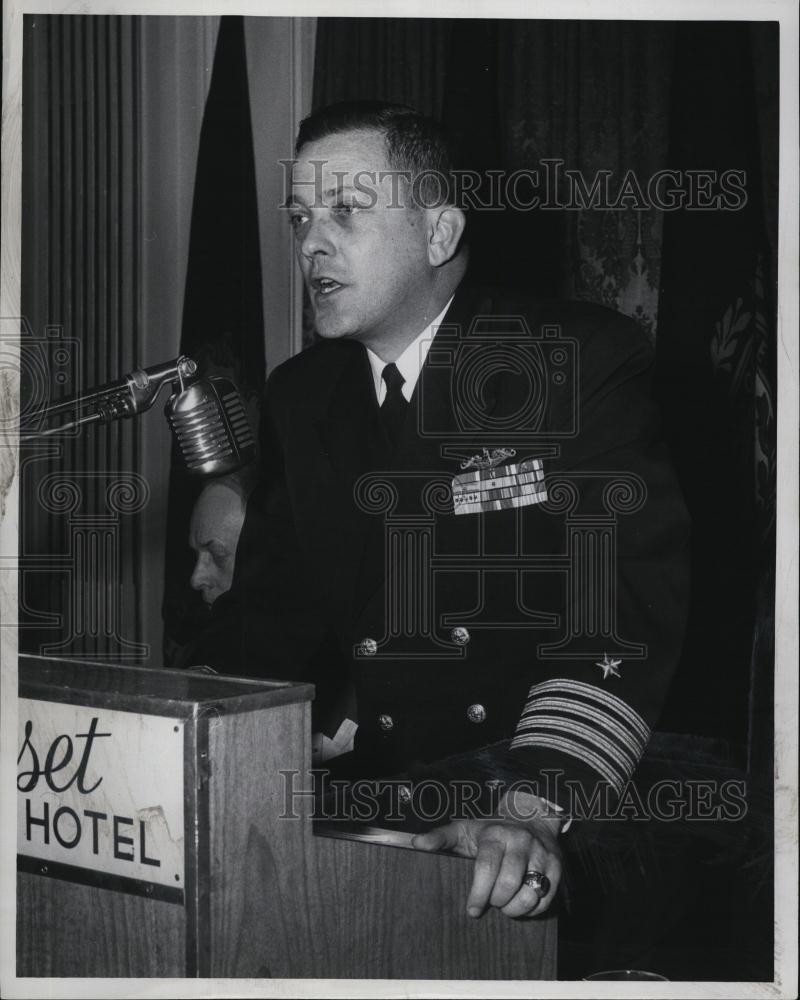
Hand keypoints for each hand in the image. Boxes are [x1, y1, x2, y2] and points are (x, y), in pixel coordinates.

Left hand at [411, 792, 562, 918]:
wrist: (531, 819)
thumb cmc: (491, 831)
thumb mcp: (465, 830)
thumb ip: (441, 837)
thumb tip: (417, 844)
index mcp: (496, 833)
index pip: (487, 867)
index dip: (478, 893)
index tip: (472, 910)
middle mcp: (521, 841)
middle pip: (509, 883)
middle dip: (496, 901)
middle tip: (489, 903)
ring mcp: (542, 854)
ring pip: (530, 894)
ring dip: (514, 909)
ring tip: (504, 906)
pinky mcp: (557, 867)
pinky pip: (545, 899)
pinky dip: (532, 910)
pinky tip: (520, 904)